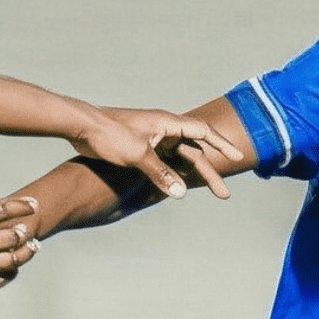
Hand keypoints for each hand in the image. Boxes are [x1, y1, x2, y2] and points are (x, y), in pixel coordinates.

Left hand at [68, 107, 242, 199]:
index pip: (203, 133)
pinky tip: (181, 188)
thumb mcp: (137, 155)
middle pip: (195, 152)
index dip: (221, 146)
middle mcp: (164, 129)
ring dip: (194, 176)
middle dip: (210, 172)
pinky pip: (167, 163)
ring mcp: (154, 139)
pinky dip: (176, 175)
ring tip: (207, 194)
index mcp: (167, 123)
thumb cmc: (109, 134)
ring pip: (181, 159)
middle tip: (224, 195)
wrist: (82, 127)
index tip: (237, 157)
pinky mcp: (142, 147)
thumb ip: (160, 173)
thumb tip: (181, 193)